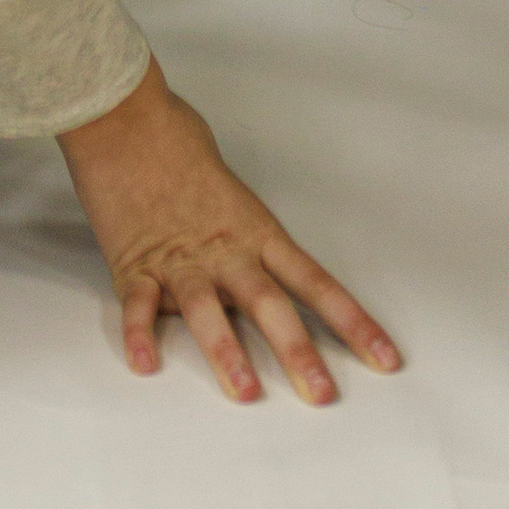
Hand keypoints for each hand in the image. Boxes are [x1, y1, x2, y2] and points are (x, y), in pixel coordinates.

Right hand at [58, 59, 400, 402]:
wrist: (123, 116)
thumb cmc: (175, 136)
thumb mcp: (227, 183)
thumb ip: (242, 228)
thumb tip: (246, 257)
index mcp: (254, 230)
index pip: (314, 281)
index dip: (352, 322)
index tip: (385, 359)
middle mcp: (223, 250)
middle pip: (269, 303)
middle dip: (298, 351)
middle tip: (320, 392)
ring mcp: (178, 259)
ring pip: (207, 309)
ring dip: (226, 352)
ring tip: (244, 390)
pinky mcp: (133, 262)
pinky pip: (137, 305)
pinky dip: (139, 334)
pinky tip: (146, 362)